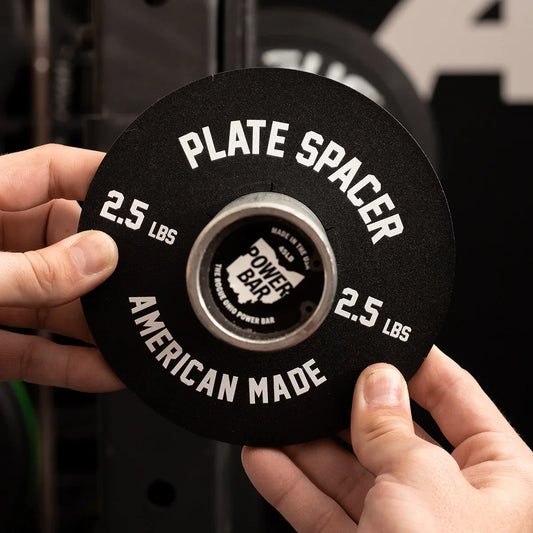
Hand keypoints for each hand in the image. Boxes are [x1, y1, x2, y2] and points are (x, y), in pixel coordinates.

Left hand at [0, 144, 122, 391]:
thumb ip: (30, 270)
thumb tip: (97, 258)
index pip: (53, 171)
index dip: (103, 177)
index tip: (146, 192)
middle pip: (67, 243)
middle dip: (107, 267)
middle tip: (140, 281)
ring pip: (58, 302)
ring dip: (96, 324)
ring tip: (133, 334)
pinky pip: (38, 351)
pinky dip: (72, 364)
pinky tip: (106, 370)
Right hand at [242, 346, 532, 531]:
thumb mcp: (424, 485)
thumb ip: (393, 428)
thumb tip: (377, 380)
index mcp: (502, 476)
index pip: (455, 396)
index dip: (415, 364)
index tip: (380, 338)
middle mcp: (455, 501)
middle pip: (391, 432)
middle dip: (346, 405)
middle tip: (313, 377)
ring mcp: (406, 530)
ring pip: (351, 472)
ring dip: (308, 444)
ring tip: (276, 411)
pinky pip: (325, 511)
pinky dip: (292, 485)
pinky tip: (265, 456)